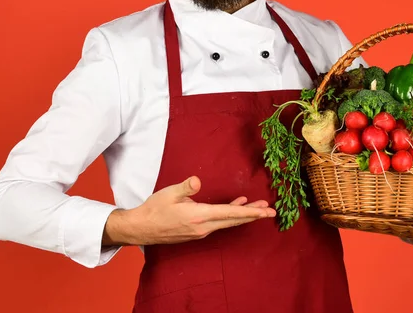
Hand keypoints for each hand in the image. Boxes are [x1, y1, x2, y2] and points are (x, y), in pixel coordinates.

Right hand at [102, 176, 275, 245]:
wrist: (141, 228)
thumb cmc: (154, 208)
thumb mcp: (169, 193)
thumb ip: (186, 187)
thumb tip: (197, 181)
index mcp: (198, 216)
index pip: (230, 213)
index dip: (249, 211)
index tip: (265, 211)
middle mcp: (203, 226)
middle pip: (233, 220)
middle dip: (253, 215)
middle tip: (271, 211)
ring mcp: (200, 231)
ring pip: (227, 222)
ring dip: (243, 215)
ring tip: (258, 208)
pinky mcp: (196, 231)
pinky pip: (218, 223)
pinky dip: (230, 215)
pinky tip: (235, 206)